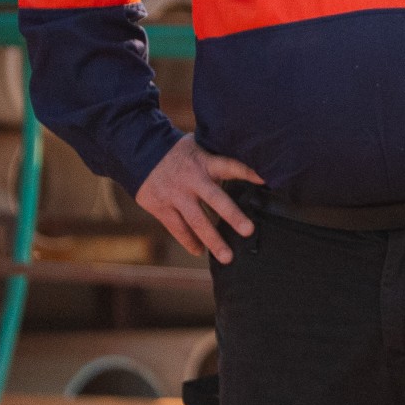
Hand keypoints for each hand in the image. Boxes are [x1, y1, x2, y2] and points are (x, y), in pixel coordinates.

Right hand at [136, 135, 259, 261]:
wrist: (140, 153)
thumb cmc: (178, 152)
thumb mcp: (198, 146)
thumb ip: (216, 158)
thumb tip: (247, 164)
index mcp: (204, 162)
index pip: (229, 166)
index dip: (247, 171)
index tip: (265, 180)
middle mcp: (191, 180)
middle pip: (215, 199)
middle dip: (232, 216)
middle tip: (248, 231)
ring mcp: (175, 195)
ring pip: (196, 221)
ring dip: (212, 241)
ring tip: (227, 258)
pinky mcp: (160, 207)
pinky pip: (178, 229)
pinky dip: (190, 241)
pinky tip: (201, 251)